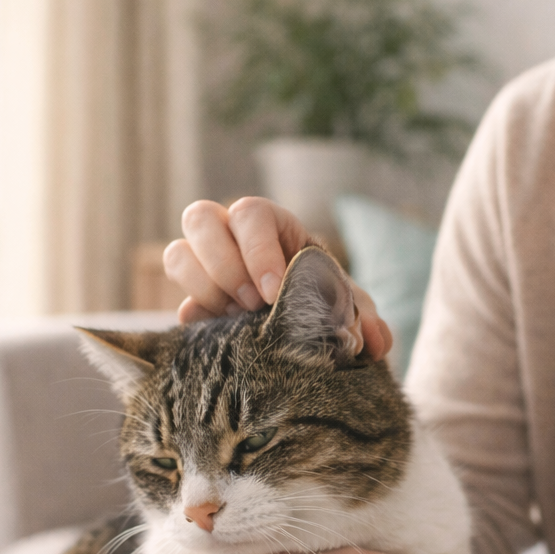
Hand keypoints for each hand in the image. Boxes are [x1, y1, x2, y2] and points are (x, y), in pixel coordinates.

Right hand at [163, 197, 394, 360]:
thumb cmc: (325, 300)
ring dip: (203, 287)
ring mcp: (205, 266)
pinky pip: (179, 302)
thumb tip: (377, 340)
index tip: (272, 293)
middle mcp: (230, 235)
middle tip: (251, 305)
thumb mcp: (348, 304)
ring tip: (234, 320)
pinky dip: (196, 321)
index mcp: (270, 224)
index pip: (250, 213)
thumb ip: (364, 316)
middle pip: (199, 217)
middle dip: (223, 264)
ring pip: (177, 253)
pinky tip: (222, 338)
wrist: (305, 330)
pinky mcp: (195, 302)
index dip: (256, 250)